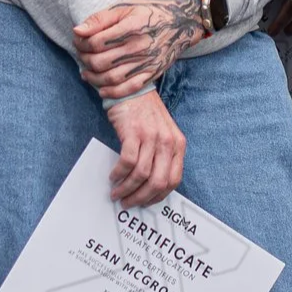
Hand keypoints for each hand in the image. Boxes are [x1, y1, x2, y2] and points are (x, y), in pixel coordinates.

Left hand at [73, 0, 207, 99]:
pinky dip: (111, 92)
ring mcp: (147, 62)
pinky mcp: (152, 73)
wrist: (182, 22)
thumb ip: (99, 19)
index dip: (81, 43)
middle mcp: (139, 46)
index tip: (78, 40)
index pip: (96, 42)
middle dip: (84, 60)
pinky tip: (101, 89)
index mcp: (131, 27)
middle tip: (80, 55)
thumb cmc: (149, 12)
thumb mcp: (124, 7)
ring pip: (111, 78)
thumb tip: (77, 31)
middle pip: (100, 61)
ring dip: (93, 78)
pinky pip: (129, 88)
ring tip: (86, 73)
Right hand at [103, 89, 185, 207]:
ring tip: (117, 193)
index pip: (174, 180)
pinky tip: (113, 176)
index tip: (146, 202)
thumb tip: (150, 185)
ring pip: (141, 175)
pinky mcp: (134, 133)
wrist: (132, 89)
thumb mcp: (162, 134)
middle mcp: (167, 142)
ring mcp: (151, 137)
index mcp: (178, 144)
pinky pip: (127, 162)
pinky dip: (119, 174)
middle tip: (128, 203)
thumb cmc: (145, 114)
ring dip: (127, 189)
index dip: (158, 196)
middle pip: (158, 182)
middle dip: (141, 197)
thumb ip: (162, 155)